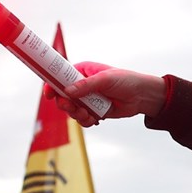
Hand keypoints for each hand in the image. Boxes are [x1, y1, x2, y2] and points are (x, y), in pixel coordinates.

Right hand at [51, 62, 166, 126]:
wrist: (142, 96)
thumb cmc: (126, 81)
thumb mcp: (105, 79)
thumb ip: (86, 85)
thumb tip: (67, 91)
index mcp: (82, 71)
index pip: (60, 76)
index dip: (52, 85)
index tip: (48, 94)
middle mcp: (82, 85)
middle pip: (63, 96)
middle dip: (65, 104)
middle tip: (71, 107)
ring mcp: (87, 99)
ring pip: (72, 110)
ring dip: (76, 114)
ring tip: (88, 114)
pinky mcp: (94, 111)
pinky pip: (83, 119)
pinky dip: (86, 121)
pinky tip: (95, 119)